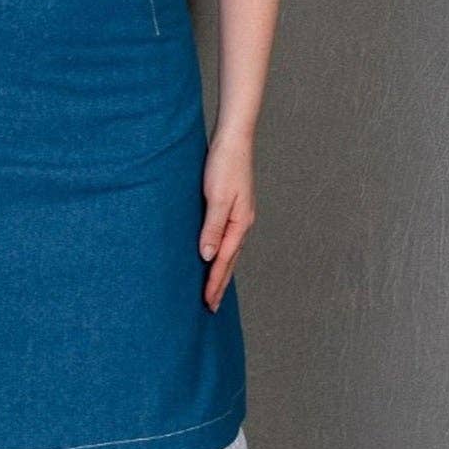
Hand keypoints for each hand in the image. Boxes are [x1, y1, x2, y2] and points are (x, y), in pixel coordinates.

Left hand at [198, 125, 255, 311]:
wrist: (233, 141)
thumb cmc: (224, 166)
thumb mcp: (216, 197)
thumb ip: (211, 227)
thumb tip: (207, 256)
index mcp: (239, 224)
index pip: (224, 261)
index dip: (214, 283)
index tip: (207, 303)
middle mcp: (241, 224)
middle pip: (230, 261)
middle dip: (220, 284)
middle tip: (211, 307)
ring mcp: (238, 217)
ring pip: (229, 252)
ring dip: (221, 271)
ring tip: (213, 289)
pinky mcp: (232, 209)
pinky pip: (226, 240)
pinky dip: (221, 254)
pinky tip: (214, 256)